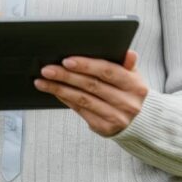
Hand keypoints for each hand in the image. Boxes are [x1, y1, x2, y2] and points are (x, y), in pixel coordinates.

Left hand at [33, 50, 147, 136]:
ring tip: (42, 81)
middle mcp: (127, 103)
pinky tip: (54, 91)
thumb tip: (129, 53)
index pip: (108, 71)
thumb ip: (127, 64)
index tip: (66, 60)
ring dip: (59, 89)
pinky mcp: (105, 127)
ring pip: (83, 99)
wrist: (139, 122)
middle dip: (66, 76)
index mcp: (135, 85)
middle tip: (47, 69)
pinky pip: (80, 110)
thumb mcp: (133, 76)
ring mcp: (116, 117)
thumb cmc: (129, 91)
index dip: (86, 65)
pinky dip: (65, 99)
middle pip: (91, 86)